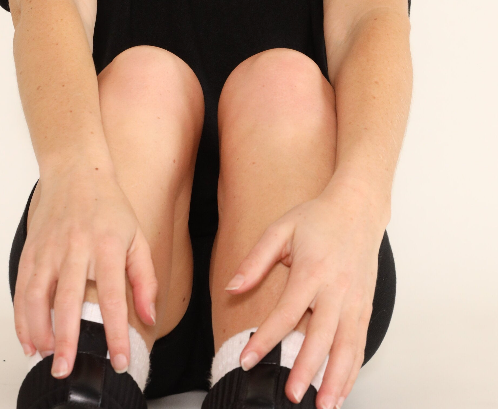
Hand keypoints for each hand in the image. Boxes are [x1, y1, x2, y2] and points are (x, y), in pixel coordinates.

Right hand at [14, 168, 157, 379]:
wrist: (75, 171)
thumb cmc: (108, 205)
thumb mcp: (137, 236)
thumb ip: (144, 278)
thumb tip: (149, 315)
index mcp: (108, 245)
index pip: (112, 296)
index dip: (115, 332)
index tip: (118, 360)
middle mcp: (76, 248)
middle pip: (67, 301)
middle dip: (67, 341)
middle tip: (67, 370)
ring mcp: (49, 249)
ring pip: (37, 297)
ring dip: (39, 332)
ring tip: (47, 357)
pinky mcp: (31, 250)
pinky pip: (22, 289)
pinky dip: (21, 317)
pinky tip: (28, 338)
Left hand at [225, 185, 386, 407]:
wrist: (359, 208)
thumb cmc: (317, 218)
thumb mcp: (281, 228)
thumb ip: (255, 260)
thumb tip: (232, 287)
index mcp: (312, 270)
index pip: (286, 312)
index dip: (265, 339)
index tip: (247, 360)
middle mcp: (337, 289)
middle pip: (321, 337)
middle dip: (306, 370)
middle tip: (290, 396)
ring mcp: (355, 300)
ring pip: (347, 348)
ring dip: (336, 380)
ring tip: (322, 407)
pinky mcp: (366, 307)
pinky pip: (360, 344)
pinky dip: (352, 370)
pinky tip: (342, 390)